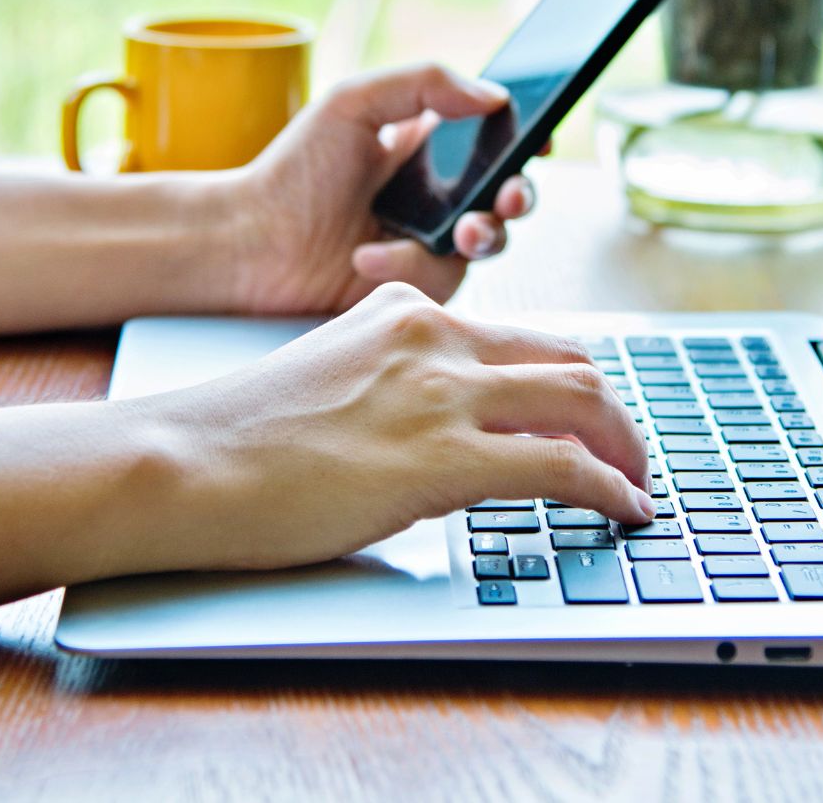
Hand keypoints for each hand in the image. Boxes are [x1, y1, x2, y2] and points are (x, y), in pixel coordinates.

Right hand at [108, 283, 652, 573]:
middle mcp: (433, 334)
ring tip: (637, 488)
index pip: (519, 336)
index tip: (588, 419)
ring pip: (582, 400)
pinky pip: (563, 466)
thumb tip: (458, 441)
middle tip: (629, 456)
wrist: (185, 463)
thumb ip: (400, 391)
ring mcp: (442, 390)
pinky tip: (624, 512)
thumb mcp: (335, 382)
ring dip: (626, 448)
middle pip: (569, 359)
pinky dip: (610, 489)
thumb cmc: (240, 441)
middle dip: (613, 412)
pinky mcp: (443, 455)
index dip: (568, 383)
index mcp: (404, 311)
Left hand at [227, 63, 539, 312]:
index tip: (539, 139)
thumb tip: (495, 95)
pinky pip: (441, 276)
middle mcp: (438, 191)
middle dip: (523, 193)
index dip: (526, 137)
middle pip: (510, 190)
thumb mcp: (354, 103)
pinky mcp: (417, 283)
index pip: (495, 135)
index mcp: (428, 141)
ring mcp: (431, 240)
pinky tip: (366, 255)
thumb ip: (425, 82)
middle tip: (511, 195)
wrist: (249, 243)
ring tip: (462, 233)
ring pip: (492, 239)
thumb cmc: (294, 170)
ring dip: (487, 234)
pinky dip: (408, 263)